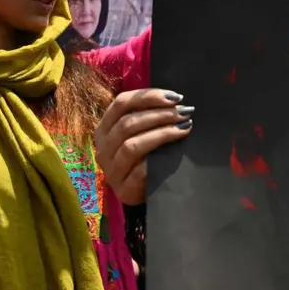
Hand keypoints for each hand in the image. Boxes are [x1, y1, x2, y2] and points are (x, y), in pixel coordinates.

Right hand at [94, 89, 193, 204]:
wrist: (145, 193)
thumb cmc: (146, 156)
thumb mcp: (141, 133)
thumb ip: (149, 115)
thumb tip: (177, 100)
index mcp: (105, 128)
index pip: (121, 103)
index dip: (148, 96)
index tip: (175, 97)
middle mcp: (103, 148)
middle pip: (128, 123)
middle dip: (160, 115)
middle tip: (185, 112)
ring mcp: (111, 171)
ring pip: (132, 146)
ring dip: (162, 133)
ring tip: (185, 127)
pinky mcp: (124, 190)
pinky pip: (140, 171)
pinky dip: (158, 159)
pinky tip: (174, 153)